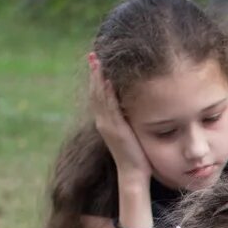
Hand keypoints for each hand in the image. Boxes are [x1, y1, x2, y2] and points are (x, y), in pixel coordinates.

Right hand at [87, 52, 150, 180]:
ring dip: (98, 78)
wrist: (133, 173)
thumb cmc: (135, 154)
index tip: (96, 61)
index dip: (96, 77)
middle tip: (93, 54)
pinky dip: (108, 94)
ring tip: (97, 61)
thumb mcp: (128, 132)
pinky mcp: (116, 130)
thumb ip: (126, 118)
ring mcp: (108, 125)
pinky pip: (111, 108)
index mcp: (105, 121)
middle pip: (95, 92)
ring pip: (100, 98)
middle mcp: (103, 121)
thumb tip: (130, 105)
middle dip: (94, 73)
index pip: (98, 94)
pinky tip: (109, 81)